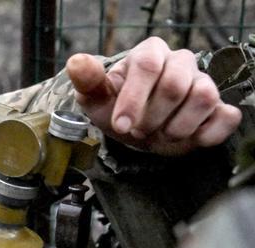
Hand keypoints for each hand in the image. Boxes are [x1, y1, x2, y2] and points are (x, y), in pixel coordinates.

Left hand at [65, 36, 240, 155]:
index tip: (121, 125)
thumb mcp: (96, 99)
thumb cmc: (117, 111)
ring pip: (203, 97)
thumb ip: (88, 81)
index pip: (148, 65)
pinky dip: (206, 134)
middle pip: (175, 85)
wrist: (138, 132)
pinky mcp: (219, 106)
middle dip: (152, 117)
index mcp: (149, 53)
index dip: (134, 99)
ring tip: (162, 134)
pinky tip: (188, 139)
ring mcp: (203, 82)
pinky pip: (225, 117)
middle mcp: (180, 62)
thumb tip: (76, 62)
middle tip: (139, 130)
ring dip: (177, 127)